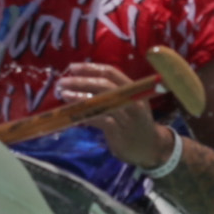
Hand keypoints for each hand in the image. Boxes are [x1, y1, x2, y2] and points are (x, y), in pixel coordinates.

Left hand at [43, 63, 168, 168]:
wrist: (150, 147)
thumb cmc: (136, 122)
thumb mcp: (130, 101)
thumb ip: (113, 91)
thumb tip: (82, 81)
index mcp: (134, 88)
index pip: (111, 72)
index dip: (90, 68)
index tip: (73, 67)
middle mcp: (132, 100)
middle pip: (104, 85)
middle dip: (80, 81)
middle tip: (63, 81)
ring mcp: (126, 116)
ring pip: (100, 102)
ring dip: (78, 97)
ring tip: (63, 94)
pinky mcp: (118, 131)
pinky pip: (98, 119)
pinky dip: (84, 115)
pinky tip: (72, 113)